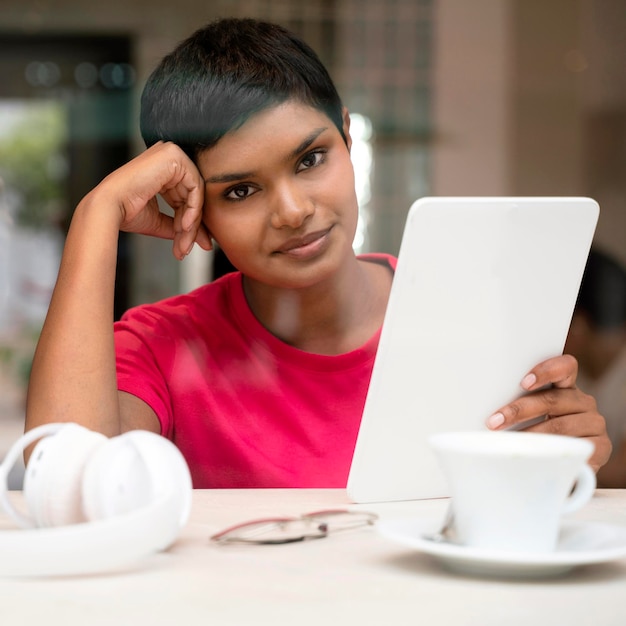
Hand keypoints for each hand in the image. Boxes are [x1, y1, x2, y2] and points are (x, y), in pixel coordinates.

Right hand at [92, 141, 211, 259]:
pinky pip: (195, 186)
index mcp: (162, 170)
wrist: (109, 208)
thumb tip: (203, 239)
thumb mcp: (160, 220)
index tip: (190, 243)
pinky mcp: (174, 156)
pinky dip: (193, 209)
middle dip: (191, 225)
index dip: (190, 222)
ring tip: (184, 241)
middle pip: (192, 195)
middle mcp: (167, 158)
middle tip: (187, 247)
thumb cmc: (126, 212)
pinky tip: (184, 225)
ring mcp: (171, 153)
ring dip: (192, 222)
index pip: (186, 196)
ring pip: (196, 193)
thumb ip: (180, 225)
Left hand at [486, 354, 611, 471]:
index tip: (523, 382)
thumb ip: (518, 403)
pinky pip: (575, 449)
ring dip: (530, 435)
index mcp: (566, 387)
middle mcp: (582, 401)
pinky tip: (538, 458)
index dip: (546, 370)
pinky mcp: (601, 447)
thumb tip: (476, 405)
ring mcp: (594, 423)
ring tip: (509, 443)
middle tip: (494, 421)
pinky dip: (553, 454)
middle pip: (553, 399)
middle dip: (518, 410)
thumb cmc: (541, 431)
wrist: (568, 462)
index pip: (565, 367)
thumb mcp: (531, 413)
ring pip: (559, 426)